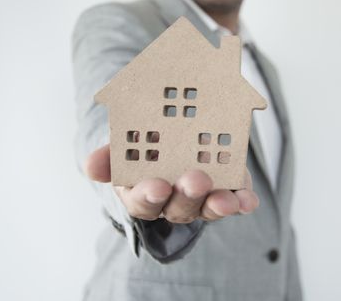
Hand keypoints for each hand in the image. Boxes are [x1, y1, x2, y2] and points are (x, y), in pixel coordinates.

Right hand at [84, 144, 259, 222]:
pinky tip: (248, 201)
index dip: (149, 196)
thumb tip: (91, 165)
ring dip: (217, 205)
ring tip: (224, 199)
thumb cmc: (148, 144)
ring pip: (209, 209)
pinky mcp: (228, 191)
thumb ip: (110, 154)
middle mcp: (173, 202)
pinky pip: (236, 201)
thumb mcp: (125, 143)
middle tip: (195, 180)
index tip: (156, 186)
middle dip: (187, 196)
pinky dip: (243, 202)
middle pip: (179, 208)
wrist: (180, 132)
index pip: (142, 202)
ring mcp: (202, 199)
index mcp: (143, 192)